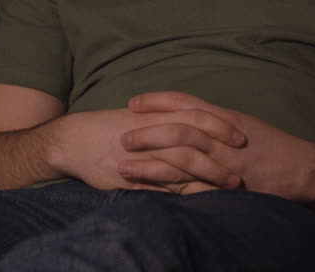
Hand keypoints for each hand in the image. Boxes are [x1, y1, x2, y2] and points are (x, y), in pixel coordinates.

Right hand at [48, 107, 245, 191]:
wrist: (74, 140)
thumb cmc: (110, 127)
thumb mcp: (140, 115)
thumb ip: (166, 117)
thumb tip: (196, 121)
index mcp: (157, 114)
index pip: (197, 115)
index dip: (220, 125)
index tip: (241, 135)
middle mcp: (152, 132)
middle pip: (195, 141)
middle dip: (220, 156)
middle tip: (240, 167)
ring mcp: (143, 155)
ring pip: (183, 165)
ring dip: (209, 176)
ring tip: (229, 186)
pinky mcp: (133, 176)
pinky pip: (164, 187)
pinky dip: (185, 193)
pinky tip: (202, 199)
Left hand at [126, 92, 314, 200]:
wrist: (302, 171)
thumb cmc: (273, 147)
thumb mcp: (243, 125)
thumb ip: (215, 122)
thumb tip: (188, 117)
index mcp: (225, 119)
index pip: (186, 104)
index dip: (158, 101)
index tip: (134, 102)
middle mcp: (223, 138)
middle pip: (178, 129)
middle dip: (147, 132)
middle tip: (121, 136)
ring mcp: (224, 164)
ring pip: (179, 160)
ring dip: (148, 164)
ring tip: (122, 166)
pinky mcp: (224, 188)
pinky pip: (189, 189)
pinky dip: (164, 190)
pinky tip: (144, 192)